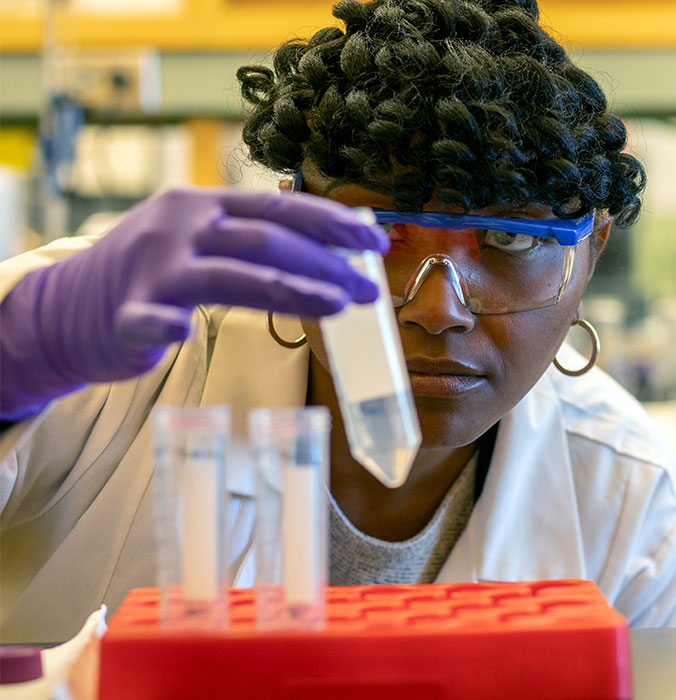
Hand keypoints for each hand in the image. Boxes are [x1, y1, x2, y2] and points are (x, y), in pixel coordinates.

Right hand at [0, 187, 387, 419]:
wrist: (69, 307)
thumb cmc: (156, 274)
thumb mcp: (205, 239)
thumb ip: (257, 243)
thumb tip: (332, 256)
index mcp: (207, 205)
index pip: (280, 207)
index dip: (332, 223)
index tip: (375, 243)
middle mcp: (182, 228)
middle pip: (266, 242)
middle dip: (326, 265)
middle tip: (368, 292)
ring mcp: (153, 271)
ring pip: (229, 278)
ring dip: (289, 291)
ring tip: (336, 307)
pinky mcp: (125, 316)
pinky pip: (147, 321)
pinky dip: (164, 327)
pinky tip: (182, 333)